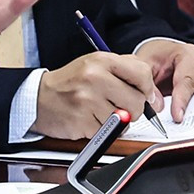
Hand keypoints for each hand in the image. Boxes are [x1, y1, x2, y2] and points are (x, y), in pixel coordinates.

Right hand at [33, 53, 159, 139]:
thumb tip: (154, 97)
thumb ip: (127, 72)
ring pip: (124, 120)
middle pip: (136, 101)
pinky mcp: (82, 121)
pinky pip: (108, 133)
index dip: (146, 88)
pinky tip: (90, 119)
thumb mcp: (96, 65)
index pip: (142, 73)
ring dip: (117, 122)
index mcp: (101, 60)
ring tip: (101, 112)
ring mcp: (87, 100)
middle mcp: (94, 77)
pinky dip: (103, 131)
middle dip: (132, 109)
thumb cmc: (71, 83)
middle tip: (118, 105)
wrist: (39, 98)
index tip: (141, 94)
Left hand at [137, 39, 193, 120]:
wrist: (163, 55)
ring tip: (185, 126)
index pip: (188, 81)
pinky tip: (189, 123)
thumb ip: (149, 83)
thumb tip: (158, 107)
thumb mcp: (146, 64)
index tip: (177, 117)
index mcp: (190, 55)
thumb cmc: (156, 57)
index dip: (181, 100)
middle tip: (182, 125)